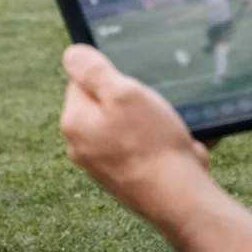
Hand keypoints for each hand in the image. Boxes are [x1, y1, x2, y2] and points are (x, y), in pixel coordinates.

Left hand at [59, 45, 210, 220]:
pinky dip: (161, 143)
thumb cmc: (152, 144)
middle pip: (107, 103)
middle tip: (155, 108)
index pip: (82, 80)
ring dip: (153, 122)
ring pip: (130, 125)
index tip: (134, 85)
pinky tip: (179, 147)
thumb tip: (72, 53)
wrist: (179, 199)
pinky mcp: (127, 177)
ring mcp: (104, 165)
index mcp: (74, 122)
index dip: (113, 75)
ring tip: (170, 130)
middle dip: (135, 100)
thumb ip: (92, 70)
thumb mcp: (123, 93)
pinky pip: (144, 147)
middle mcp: (83, 146)